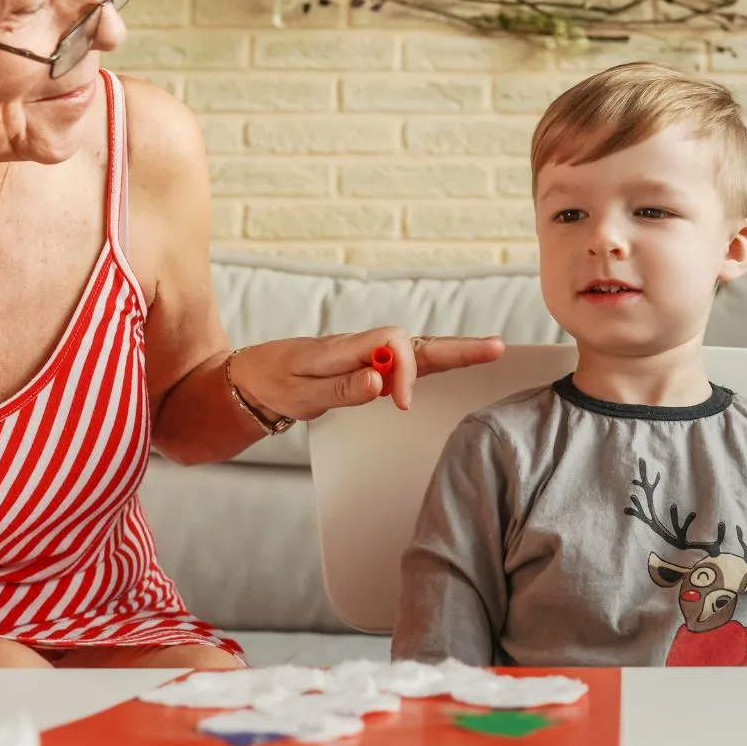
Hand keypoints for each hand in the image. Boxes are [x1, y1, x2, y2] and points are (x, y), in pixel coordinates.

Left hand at [229, 328, 504, 420]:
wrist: (250, 378)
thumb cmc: (274, 383)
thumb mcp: (299, 393)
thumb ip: (340, 387)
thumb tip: (379, 381)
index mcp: (345, 349)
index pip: (391, 343)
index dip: (405, 370)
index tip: (399, 403)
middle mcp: (362, 347)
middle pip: (417, 342)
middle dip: (456, 348)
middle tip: (496, 348)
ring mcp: (367, 355)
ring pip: (417, 350)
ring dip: (453, 351)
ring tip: (491, 350)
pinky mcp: (367, 367)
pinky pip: (407, 361)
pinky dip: (435, 360)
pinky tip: (458, 360)